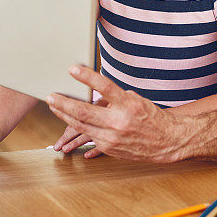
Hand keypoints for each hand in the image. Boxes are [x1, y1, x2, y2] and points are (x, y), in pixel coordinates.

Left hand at [46, 66, 190, 162]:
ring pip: (80, 126)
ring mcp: (112, 137)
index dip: (87, 77)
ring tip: (54, 106)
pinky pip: (87, 137)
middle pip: (84, 111)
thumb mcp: (137, 100)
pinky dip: (76, 129)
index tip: (72, 69)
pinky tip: (67, 122)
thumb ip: (116, 97)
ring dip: (64, 115)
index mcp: (129, 104)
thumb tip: (96, 91)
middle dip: (63, 102)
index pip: (104, 87)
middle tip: (50, 95)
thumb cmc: (151, 117)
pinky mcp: (108, 148)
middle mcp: (119, 122)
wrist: (166, 141)